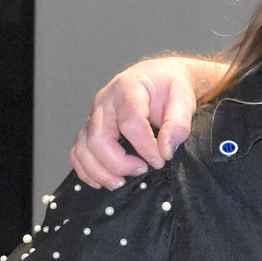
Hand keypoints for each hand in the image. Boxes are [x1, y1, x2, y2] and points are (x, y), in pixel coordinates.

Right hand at [70, 58, 205, 184]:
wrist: (158, 78)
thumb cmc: (169, 87)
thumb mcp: (183, 98)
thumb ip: (178, 123)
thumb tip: (166, 149)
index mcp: (128, 88)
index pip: (130, 122)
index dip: (145, 147)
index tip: (161, 160)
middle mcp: (105, 101)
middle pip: (99, 138)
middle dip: (119, 163)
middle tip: (142, 170)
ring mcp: (95, 115)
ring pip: (84, 148)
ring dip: (100, 171)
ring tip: (121, 182)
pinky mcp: (91, 128)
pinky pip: (78, 152)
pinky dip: (87, 170)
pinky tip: (103, 181)